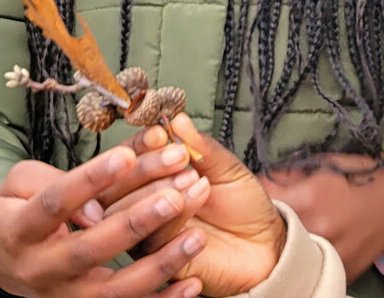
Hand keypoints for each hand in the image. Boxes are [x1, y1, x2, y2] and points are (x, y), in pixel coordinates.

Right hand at [0, 147, 209, 297]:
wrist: (7, 267)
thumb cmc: (22, 214)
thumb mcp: (20, 186)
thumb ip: (51, 181)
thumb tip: (93, 206)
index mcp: (20, 231)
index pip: (55, 203)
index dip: (90, 180)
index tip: (126, 156)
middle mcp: (42, 269)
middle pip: (89, 250)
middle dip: (135, 223)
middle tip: (174, 197)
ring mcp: (67, 296)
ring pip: (116, 289)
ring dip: (159, 265)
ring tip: (197, 238)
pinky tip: (192, 283)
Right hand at [122, 116, 285, 295]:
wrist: (266, 243)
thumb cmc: (241, 203)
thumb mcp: (225, 168)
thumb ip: (201, 146)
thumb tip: (177, 119)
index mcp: (151, 180)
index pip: (128, 161)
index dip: (140, 146)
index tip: (160, 134)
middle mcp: (141, 208)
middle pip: (117, 189)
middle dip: (148, 168)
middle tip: (181, 157)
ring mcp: (148, 235)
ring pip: (130, 215)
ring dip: (161, 192)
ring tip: (196, 180)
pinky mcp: (159, 262)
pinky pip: (153, 242)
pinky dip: (175, 218)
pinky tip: (199, 202)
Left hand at [260, 153, 383, 280]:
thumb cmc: (360, 177)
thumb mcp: (323, 164)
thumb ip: (289, 173)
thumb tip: (260, 179)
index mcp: (308, 199)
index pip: (263, 198)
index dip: (258, 194)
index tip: (258, 193)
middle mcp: (314, 230)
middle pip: (274, 227)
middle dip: (272, 219)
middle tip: (279, 212)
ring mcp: (327, 254)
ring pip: (290, 249)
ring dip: (288, 238)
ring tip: (298, 227)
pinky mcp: (338, 270)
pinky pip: (312, 264)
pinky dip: (308, 254)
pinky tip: (314, 241)